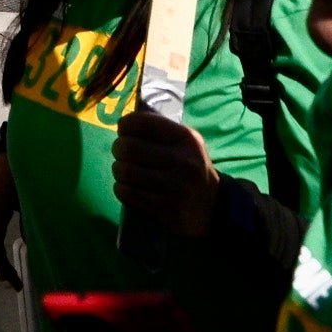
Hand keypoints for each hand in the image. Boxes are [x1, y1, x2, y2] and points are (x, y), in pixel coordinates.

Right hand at [0, 149, 20, 288]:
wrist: (12, 141)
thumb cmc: (25, 165)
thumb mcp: (32, 193)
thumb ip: (32, 218)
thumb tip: (31, 244)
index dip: (2, 263)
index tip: (12, 281)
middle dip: (0, 263)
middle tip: (13, 283)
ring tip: (11, 272)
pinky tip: (11, 247)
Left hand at [112, 109, 220, 238]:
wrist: (213, 205)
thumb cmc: (190, 165)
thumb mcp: (185, 141)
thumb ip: (159, 129)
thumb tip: (124, 123)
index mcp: (186, 139)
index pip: (141, 123)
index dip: (125, 125)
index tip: (123, 131)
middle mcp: (183, 161)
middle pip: (129, 147)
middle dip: (118, 148)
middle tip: (120, 152)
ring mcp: (176, 187)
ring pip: (126, 171)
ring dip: (118, 169)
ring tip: (123, 169)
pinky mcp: (168, 208)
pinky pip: (129, 193)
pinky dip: (121, 188)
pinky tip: (125, 186)